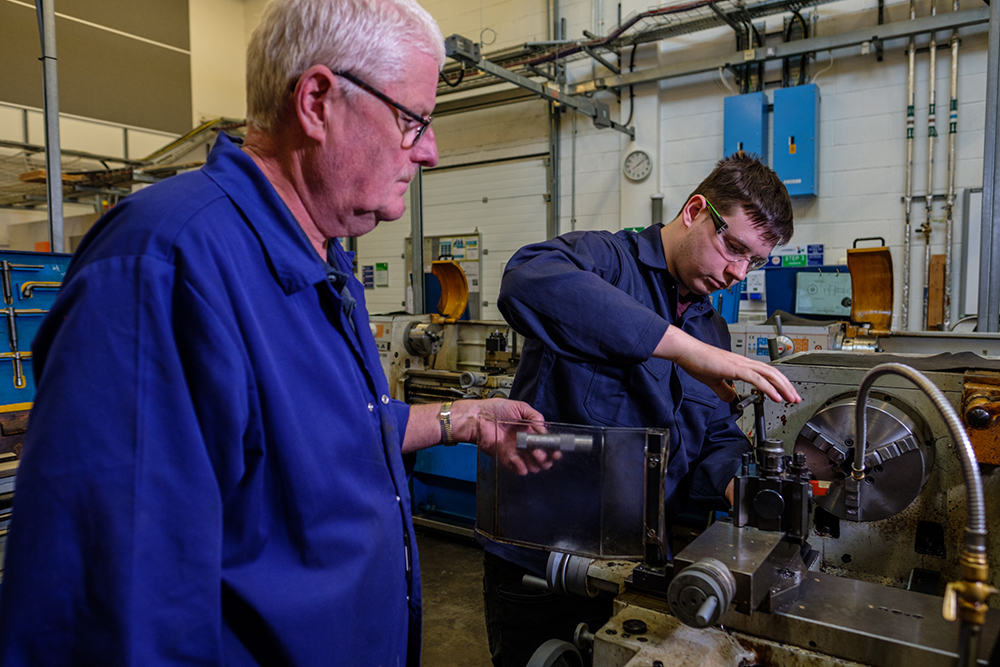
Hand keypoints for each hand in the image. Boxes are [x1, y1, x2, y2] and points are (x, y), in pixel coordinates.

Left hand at [452, 398, 557, 474]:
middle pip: (539, 455)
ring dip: (535, 464)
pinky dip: (521, 468)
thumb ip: (534, 416)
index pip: (544, 442)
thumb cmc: (494, 409)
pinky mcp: (504, 458)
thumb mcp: (519, 407)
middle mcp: (523, 442)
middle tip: (547, 456)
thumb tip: (544, 428)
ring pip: (530, 464)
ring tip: (537, 457)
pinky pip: (515, 467)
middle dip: (546, 458)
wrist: (477, 417)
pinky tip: (523, 464)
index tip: (557, 451)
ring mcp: (514, 451)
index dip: (552, 448)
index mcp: (528, 430)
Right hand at [654, 327, 800, 403]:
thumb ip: (724, 390)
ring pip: (769, 374)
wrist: (688, 352)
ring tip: (790, 398)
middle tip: (795, 398)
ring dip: (782, 387)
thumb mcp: (714, 380)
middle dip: (786, 386)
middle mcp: (744, 362)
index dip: (778, 383)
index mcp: (741, 365)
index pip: (766, 373)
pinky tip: (775, 397)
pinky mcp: (735, 368)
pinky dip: (768, 388)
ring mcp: (741, 364)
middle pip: (773, 373)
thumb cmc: (698, 362)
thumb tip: (731, 398)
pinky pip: (756, 379)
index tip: (785, 394)